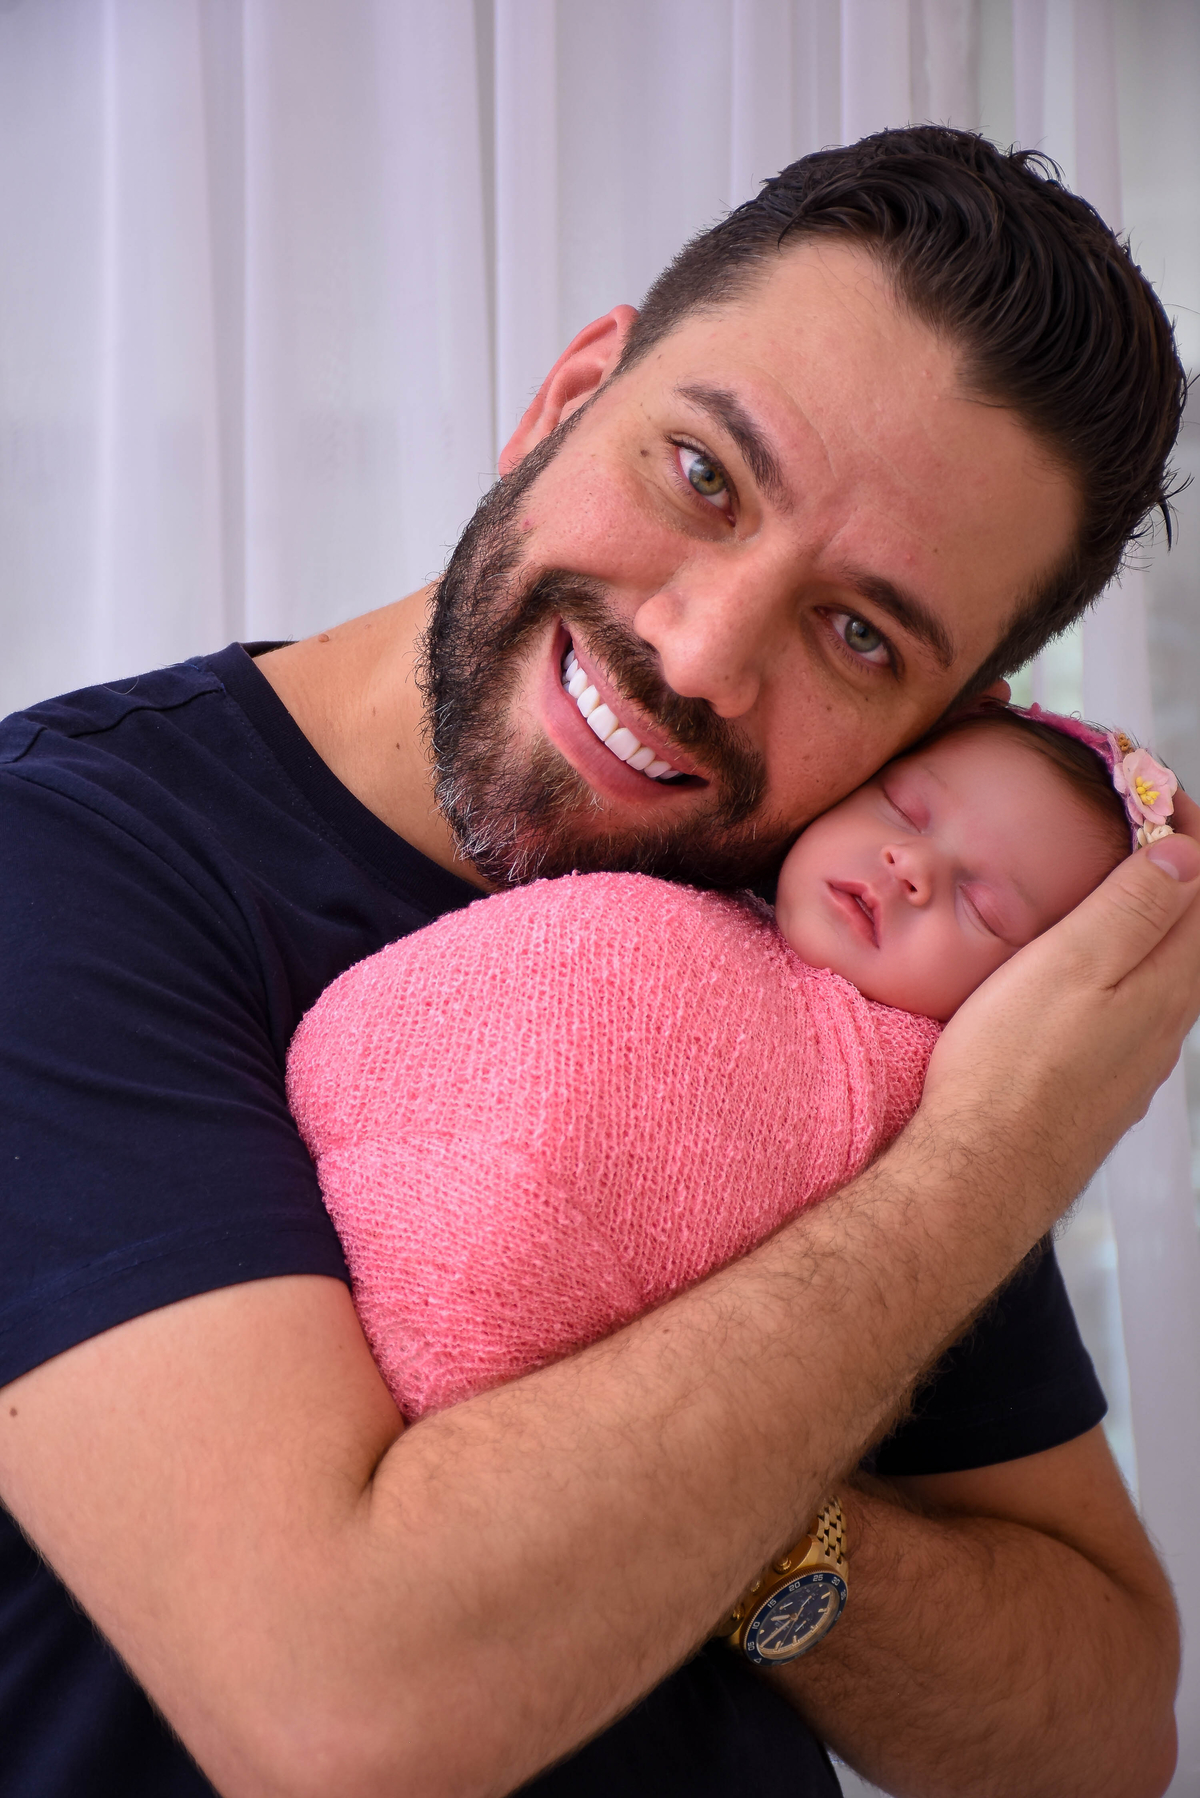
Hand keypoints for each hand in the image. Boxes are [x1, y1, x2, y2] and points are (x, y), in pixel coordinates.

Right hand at [920, 793, 1199, 1241]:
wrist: (982, 1172)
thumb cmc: (1012, 1065)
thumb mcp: (1072, 964)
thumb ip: (1133, 908)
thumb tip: (1184, 852)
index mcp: (1168, 983)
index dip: (1188, 828)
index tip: (1150, 790)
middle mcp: (1167, 1024)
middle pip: (1196, 931)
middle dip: (1177, 869)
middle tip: (1135, 823)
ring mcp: (1138, 1060)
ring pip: (1168, 973)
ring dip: (1152, 919)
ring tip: (1111, 885)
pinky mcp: (1104, 1086)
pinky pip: (1136, 1009)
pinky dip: (1127, 965)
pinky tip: (1087, 971)